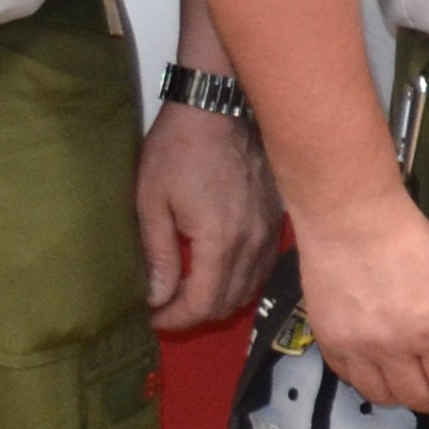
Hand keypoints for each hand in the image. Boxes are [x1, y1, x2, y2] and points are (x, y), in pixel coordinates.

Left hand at [136, 103, 278, 333]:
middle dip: (194, 313)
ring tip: (188, 290)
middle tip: (165, 305)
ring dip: (218, 298)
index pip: (202, 303)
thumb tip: (157, 298)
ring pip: (248, 288)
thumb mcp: (152, 201)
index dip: (175, 319)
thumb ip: (158, 254)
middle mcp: (251, 245)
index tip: (152, 317)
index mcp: (219, 243)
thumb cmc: (178, 150)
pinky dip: (238, 279)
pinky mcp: (275, 220)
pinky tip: (217, 268)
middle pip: (227, 303)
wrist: (219, 109)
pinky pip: (260, 267)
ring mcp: (268, 233)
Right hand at [289, 184, 428, 428]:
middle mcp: (393, 347)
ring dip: (398, 396)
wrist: (349, 219)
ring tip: (407, 382)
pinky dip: (368, 381)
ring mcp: (356, 347)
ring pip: (379, 395)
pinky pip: (350, 378)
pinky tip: (376, 369)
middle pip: (414, 397)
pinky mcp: (328, 341)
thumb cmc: (410, 241)